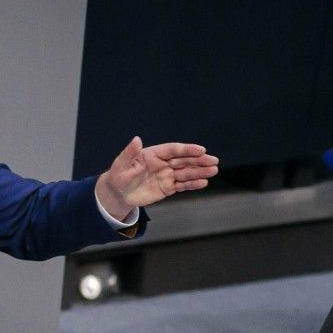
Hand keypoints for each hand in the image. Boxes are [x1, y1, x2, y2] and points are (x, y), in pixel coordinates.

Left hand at [95, 137, 219, 219]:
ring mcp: (167, 175)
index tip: (200, 150)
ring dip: (199, 172)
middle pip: (183, 160)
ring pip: (186, 172)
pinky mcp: (168, 187)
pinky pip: (182, 185)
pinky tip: (203, 183)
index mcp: (153, 153)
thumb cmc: (118, 176)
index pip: (173, 150)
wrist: (118, 193)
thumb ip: (129, 153)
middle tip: (213, 160)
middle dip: (199, 160)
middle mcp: (163, 163)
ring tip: (213, 171)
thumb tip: (137, 139)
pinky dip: (192, 184)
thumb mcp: (120, 165)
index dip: (187, 149)